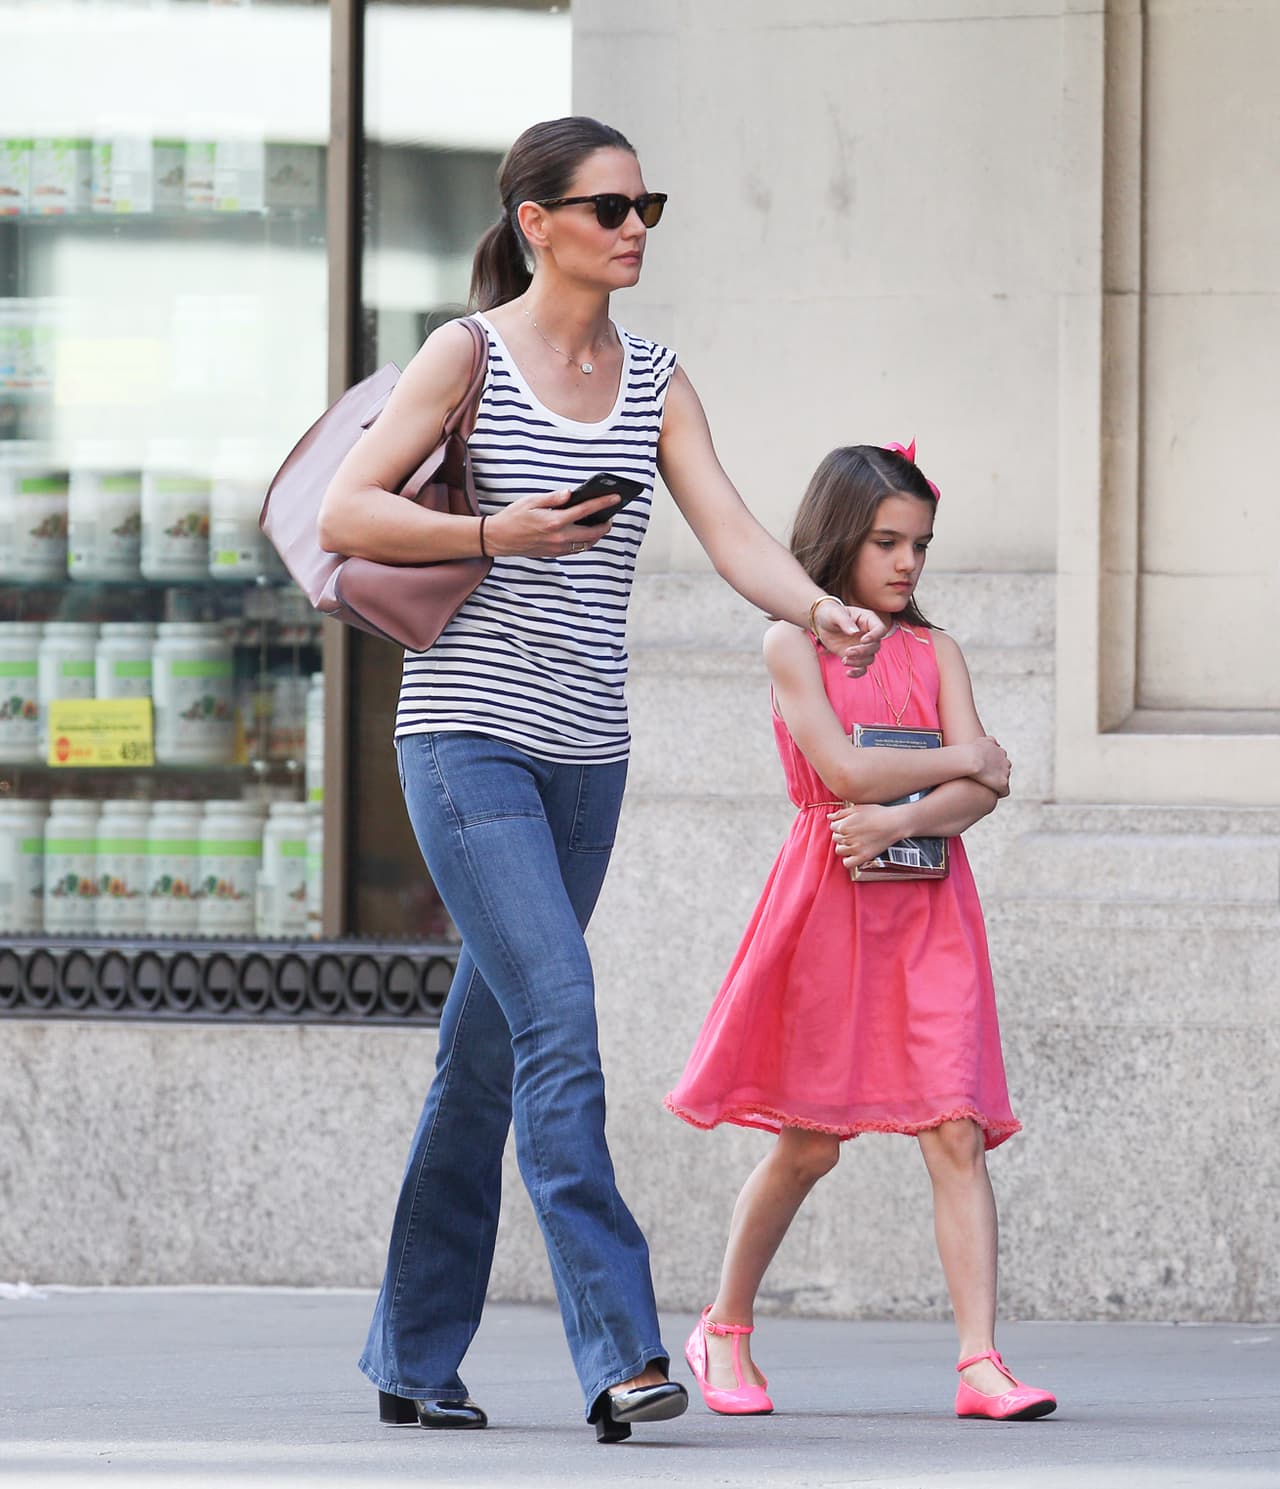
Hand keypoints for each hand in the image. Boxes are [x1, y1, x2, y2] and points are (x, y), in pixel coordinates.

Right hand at [484, 488, 615, 557]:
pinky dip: (586, 541)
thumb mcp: (531, 500)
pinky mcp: (555, 554)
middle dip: (606, 523)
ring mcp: (558, 548)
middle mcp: (559, 537)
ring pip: (587, 543)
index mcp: (555, 521)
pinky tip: (586, 532)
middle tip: (611, 514)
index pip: (586, 510)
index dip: (603, 503)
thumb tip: (570, 493)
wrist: (499, 538)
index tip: (615, 497)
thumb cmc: (513, 517)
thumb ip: (553, 497)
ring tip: (601, 523)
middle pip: (593, 532)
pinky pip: (577, 549)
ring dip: (597, 534)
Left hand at [813, 601, 886, 676]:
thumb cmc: (830, 613)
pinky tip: (848, 673)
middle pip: (875, 647)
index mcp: (868, 620)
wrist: (822, 622)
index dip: (874, 636)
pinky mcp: (855, 656)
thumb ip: (845, 622)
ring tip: (844, 660)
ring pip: (869, 658)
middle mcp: (868, 634)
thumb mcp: (836, 614)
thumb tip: (854, 632)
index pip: (880, 629)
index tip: (862, 640)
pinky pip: (862, 668)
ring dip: (859, 662)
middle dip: (862, 652)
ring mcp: (862, 646)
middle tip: (847, 652)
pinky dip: (857, 673)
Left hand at [828, 802, 902, 870]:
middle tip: (853, 832)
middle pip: (835, 838)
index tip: (848, 825)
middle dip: (842, 835)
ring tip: (854, 842)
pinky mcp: (863, 857)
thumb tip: (829, 817)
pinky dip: (848, 860)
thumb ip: (841, 813)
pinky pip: (847, 863)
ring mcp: (855, 848)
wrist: (894, 823)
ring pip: (839, 850)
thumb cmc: (878, 814)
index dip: (840, 825)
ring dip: (844, 846)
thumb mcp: (857, 808)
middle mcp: (847, 838)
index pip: (833, 827)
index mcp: (844, 825)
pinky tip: (853, 854)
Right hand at [968, 735, 1011, 796]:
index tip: (984, 771)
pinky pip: (1004, 791)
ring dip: (997, 784)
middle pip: (1004, 771)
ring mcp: (1005, 773)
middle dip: (996, 775)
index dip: (992, 767)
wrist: (971, 759)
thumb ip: (989, 741)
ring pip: (1004, 781)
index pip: (1001, 761)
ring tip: (986, 787)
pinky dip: (999, 793)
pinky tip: (990, 794)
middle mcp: (1006, 762)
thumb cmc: (971, 750)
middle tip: (985, 780)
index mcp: (1001, 752)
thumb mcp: (981, 740)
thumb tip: (994, 742)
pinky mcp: (1003, 784)